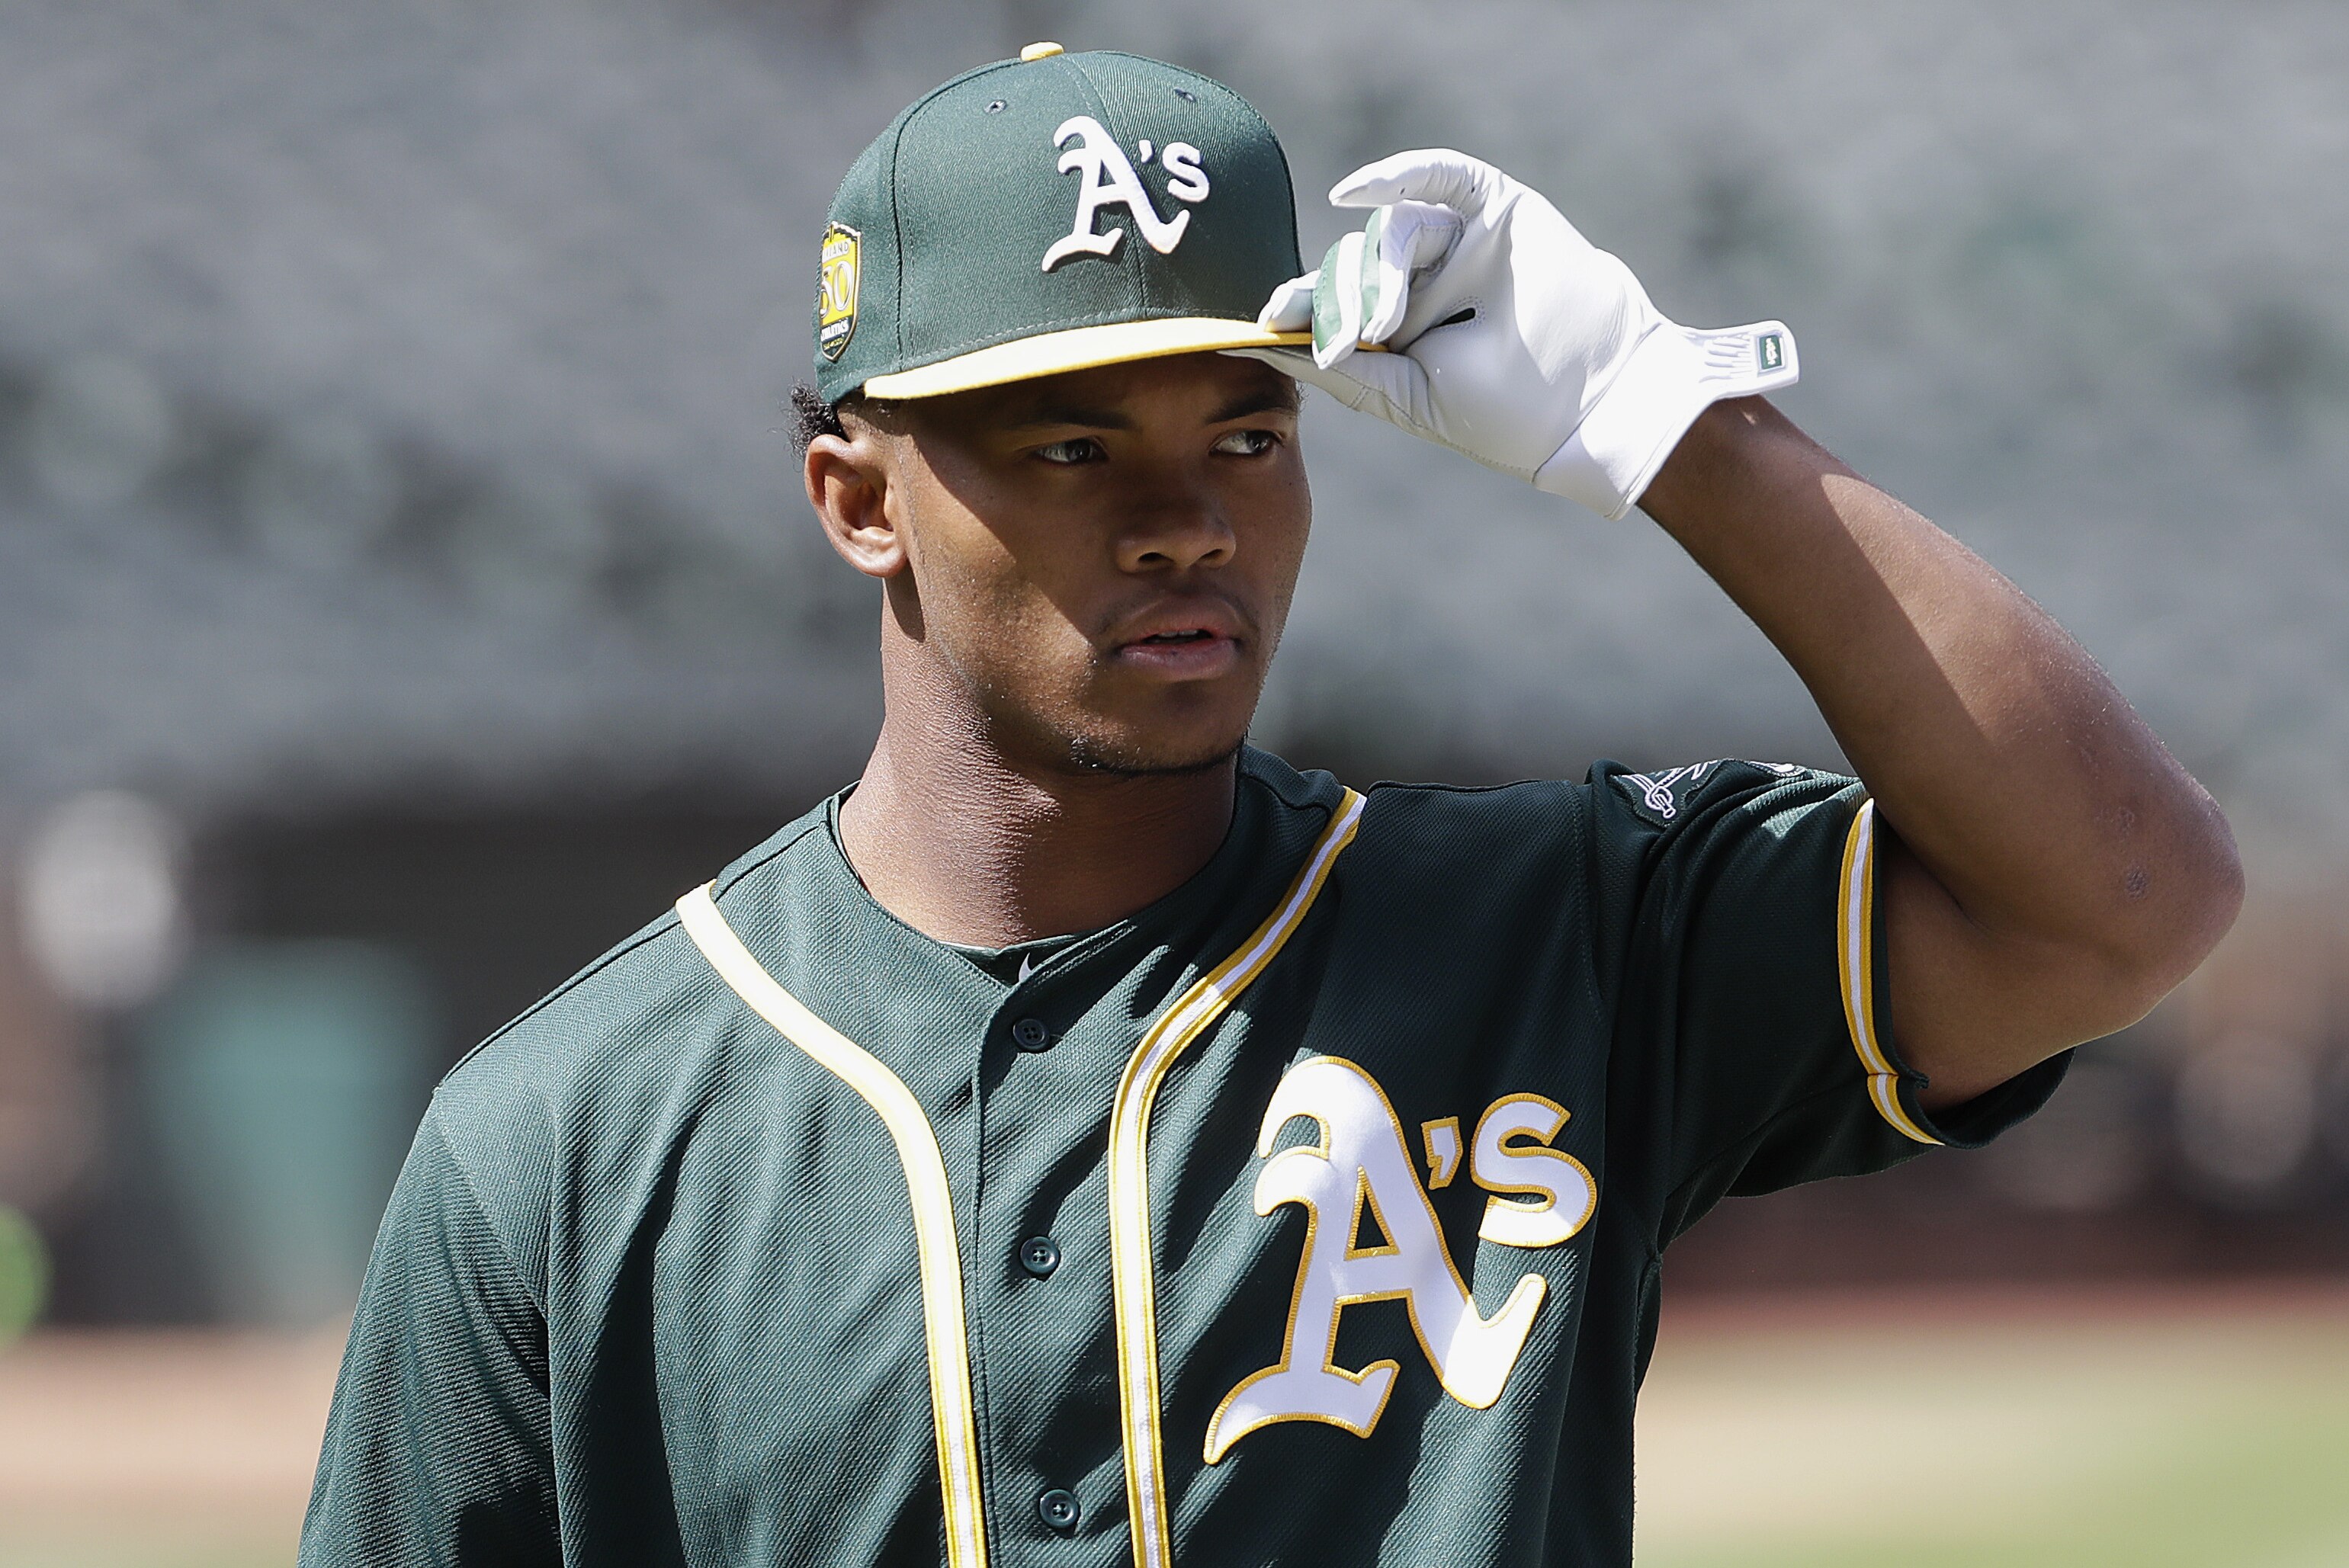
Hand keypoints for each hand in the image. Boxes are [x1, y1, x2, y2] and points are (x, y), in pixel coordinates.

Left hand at [1232, 149, 1798, 518]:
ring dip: (1379, 273)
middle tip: (1356, 339)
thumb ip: (1347, 370)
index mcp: (1402, 326)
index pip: (1334, 301)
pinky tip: (1352, 192)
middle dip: (1343, 300)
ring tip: (1389, 324)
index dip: (1298, 304)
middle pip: (1355, 263)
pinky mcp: (1494, 209)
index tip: (1264, 319)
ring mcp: (1459, 242)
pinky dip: (1396, 173)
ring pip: (1391, 230)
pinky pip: (1439, 175)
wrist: (1592, 402)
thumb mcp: (1409, 397)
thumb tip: (1270, 343)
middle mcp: (1425, 279)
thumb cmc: (1507, 414)